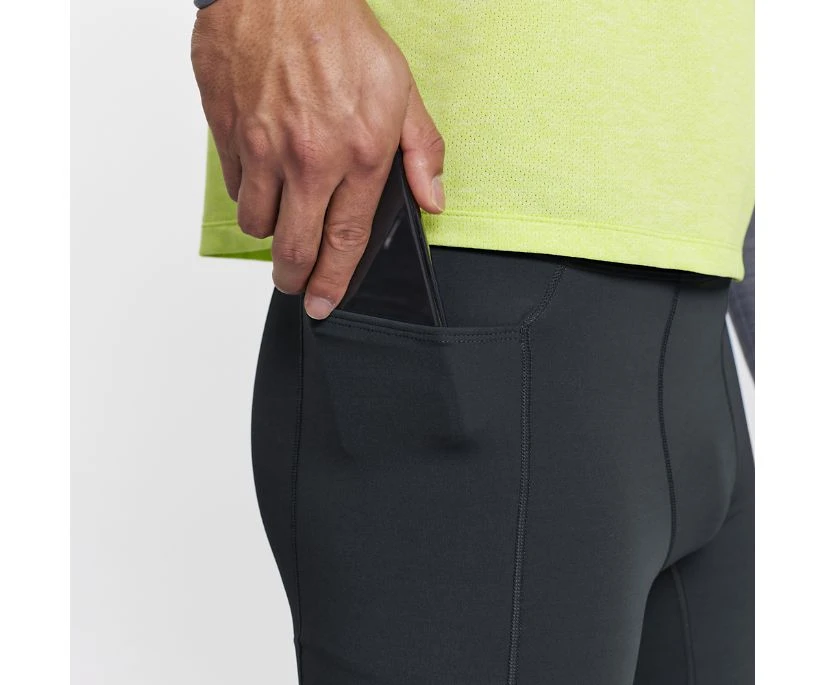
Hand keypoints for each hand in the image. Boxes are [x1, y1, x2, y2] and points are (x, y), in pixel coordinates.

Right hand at [191, 0, 445, 318]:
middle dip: (294, 277)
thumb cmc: (339, 32)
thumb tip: (432, 199)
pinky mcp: (228, 133)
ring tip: (283, 218)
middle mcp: (308, 159)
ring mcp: (263, 148)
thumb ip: (421, 150)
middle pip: (293, 247)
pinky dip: (248, 192)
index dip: (333, 281)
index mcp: (357, 153)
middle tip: (295, 284)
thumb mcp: (401, 89)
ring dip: (270, 232)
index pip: (345, 240)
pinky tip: (263, 177)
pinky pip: (235, 186)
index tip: (323, 302)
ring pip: (257, 223)